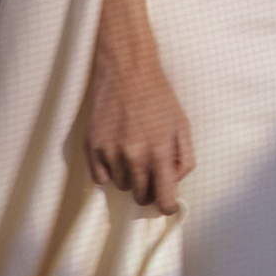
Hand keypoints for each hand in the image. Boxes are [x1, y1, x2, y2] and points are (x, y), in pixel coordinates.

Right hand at [85, 32, 195, 215]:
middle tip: (151, 168)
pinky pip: (100, 179)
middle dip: (149, 188)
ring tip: (133, 149)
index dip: (167, 205)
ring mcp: (110, 152)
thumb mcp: (182, 124)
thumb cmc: (158, 97)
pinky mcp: (92, 147)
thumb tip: (174, 184)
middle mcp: (134, 156)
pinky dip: (109, 171)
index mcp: (160, 151)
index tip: (167, 202)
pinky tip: (116, 150)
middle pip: (141, 197)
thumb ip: (184, 159)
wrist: (127, 69)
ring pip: (122, 187)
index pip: (164, 200)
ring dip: (130, 176)